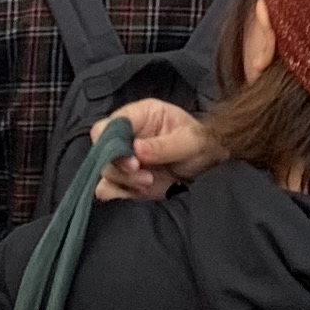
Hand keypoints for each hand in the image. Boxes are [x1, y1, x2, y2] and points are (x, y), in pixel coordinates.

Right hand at [91, 99, 223, 200]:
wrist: (207, 164)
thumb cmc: (200, 143)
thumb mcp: (189, 140)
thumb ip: (162, 145)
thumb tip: (136, 150)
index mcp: (139, 115)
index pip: (107, 125)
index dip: (111, 143)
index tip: (133, 161)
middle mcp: (126, 135)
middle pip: (102, 151)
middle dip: (120, 167)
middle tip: (145, 177)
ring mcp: (124, 158)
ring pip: (105, 171)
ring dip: (124, 182)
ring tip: (149, 182)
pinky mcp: (126, 179)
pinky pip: (107, 188)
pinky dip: (117, 194)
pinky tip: (137, 193)